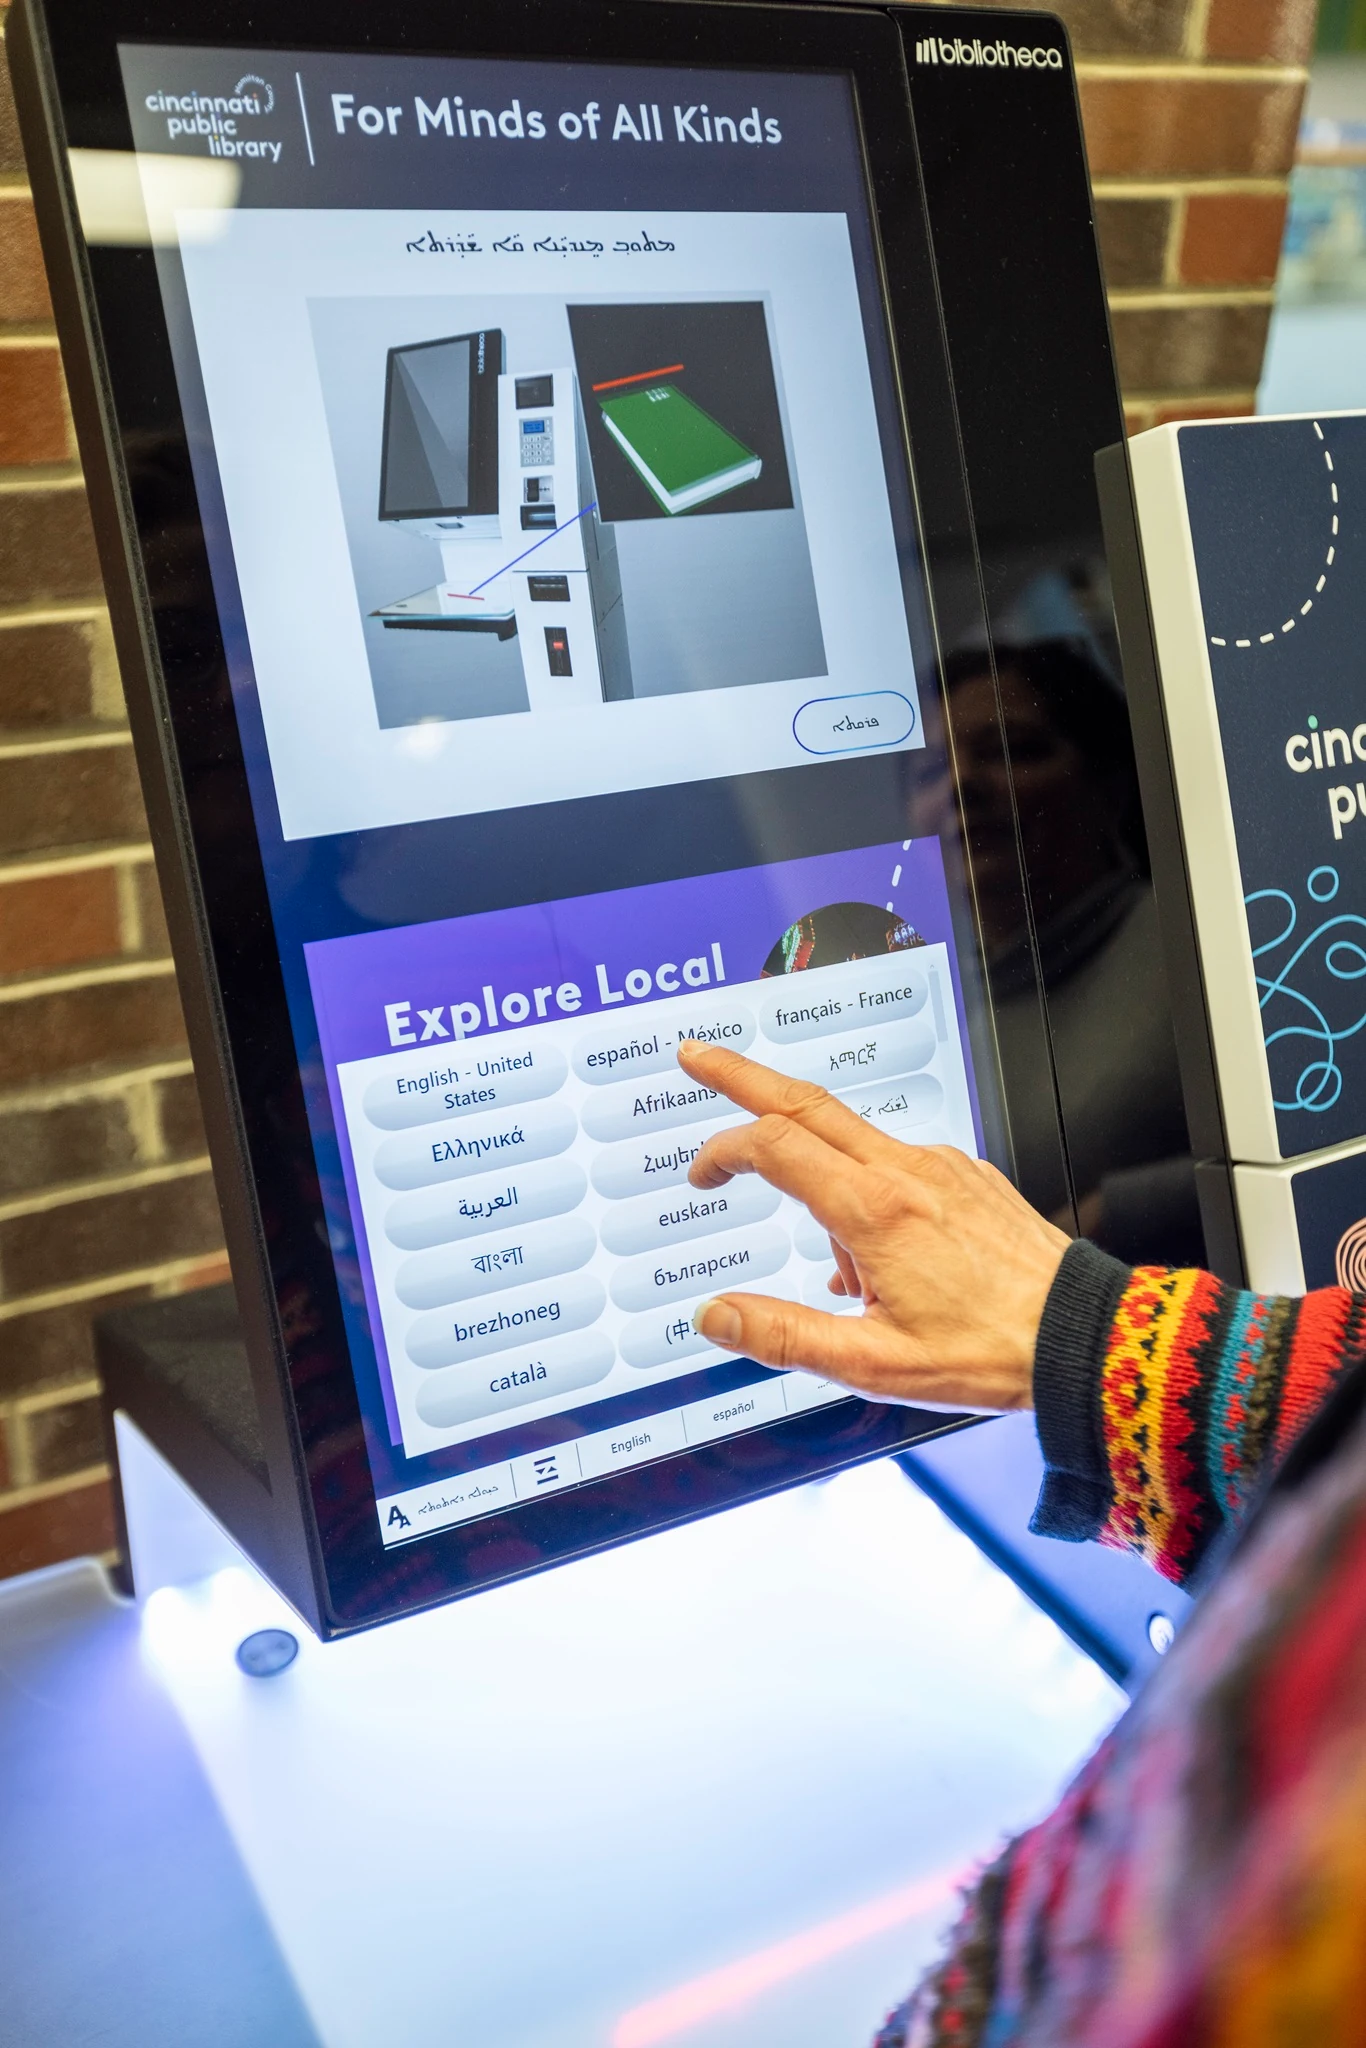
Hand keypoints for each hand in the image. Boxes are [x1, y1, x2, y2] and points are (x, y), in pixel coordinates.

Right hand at [677, 1040, 1068, 1411]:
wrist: (1081, 1335)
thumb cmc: (990, 1351)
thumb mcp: (872, 1362)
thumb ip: (783, 1334)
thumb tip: (715, 1317)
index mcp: (875, 1210)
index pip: (774, 1147)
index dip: (723, 1151)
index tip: (701, 1173)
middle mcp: (907, 1171)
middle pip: (805, 1102)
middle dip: (742, 1076)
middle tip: (697, 1057)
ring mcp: (941, 1166)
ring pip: (853, 1148)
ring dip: (827, 1193)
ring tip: (860, 1285)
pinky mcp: (967, 1175)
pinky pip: (897, 1169)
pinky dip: (871, 1200)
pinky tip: (887, 1266)